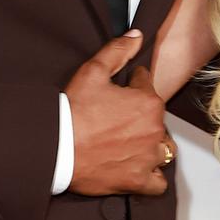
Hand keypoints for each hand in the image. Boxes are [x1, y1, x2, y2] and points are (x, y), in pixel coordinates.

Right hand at [66, 31, 173, 195]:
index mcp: (148, 102)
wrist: (56, 148)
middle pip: (157, 119)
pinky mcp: (138, 180)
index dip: (132, 86)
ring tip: (130, 143)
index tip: (120, 92)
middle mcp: (154, 130)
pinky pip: (158, 182)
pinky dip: (152, 176)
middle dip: (142, 116)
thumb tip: (136, 37)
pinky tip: (139, 168)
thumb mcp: (92, 72)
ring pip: (162, 149)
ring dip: (152, 145)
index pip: (148, 87)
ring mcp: (148, 157)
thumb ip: (117, 51)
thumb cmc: (73, 112)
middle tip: (118, 119)